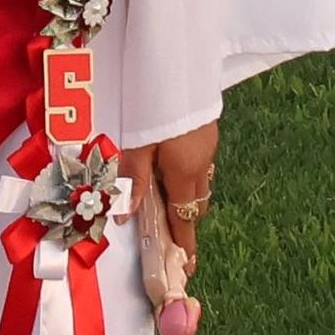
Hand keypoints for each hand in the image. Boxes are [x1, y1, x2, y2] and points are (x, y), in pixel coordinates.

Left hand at [119, 119, 218, 276]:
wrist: (181, 67)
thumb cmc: (156, 105)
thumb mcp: (138, 142)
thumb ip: (133, 179)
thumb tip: (126, 216)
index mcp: (184, 173)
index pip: (185, 219)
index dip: (184, 244)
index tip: (187, 267)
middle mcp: (201, 165)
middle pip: (194, 204)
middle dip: (183, 220)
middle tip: (169, 233)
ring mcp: (207, 148)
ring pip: (199, 183)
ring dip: (185, 195)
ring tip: (166, 199)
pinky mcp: (207, 131)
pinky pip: (200, 164)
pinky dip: (188, 174)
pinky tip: (171, 164)